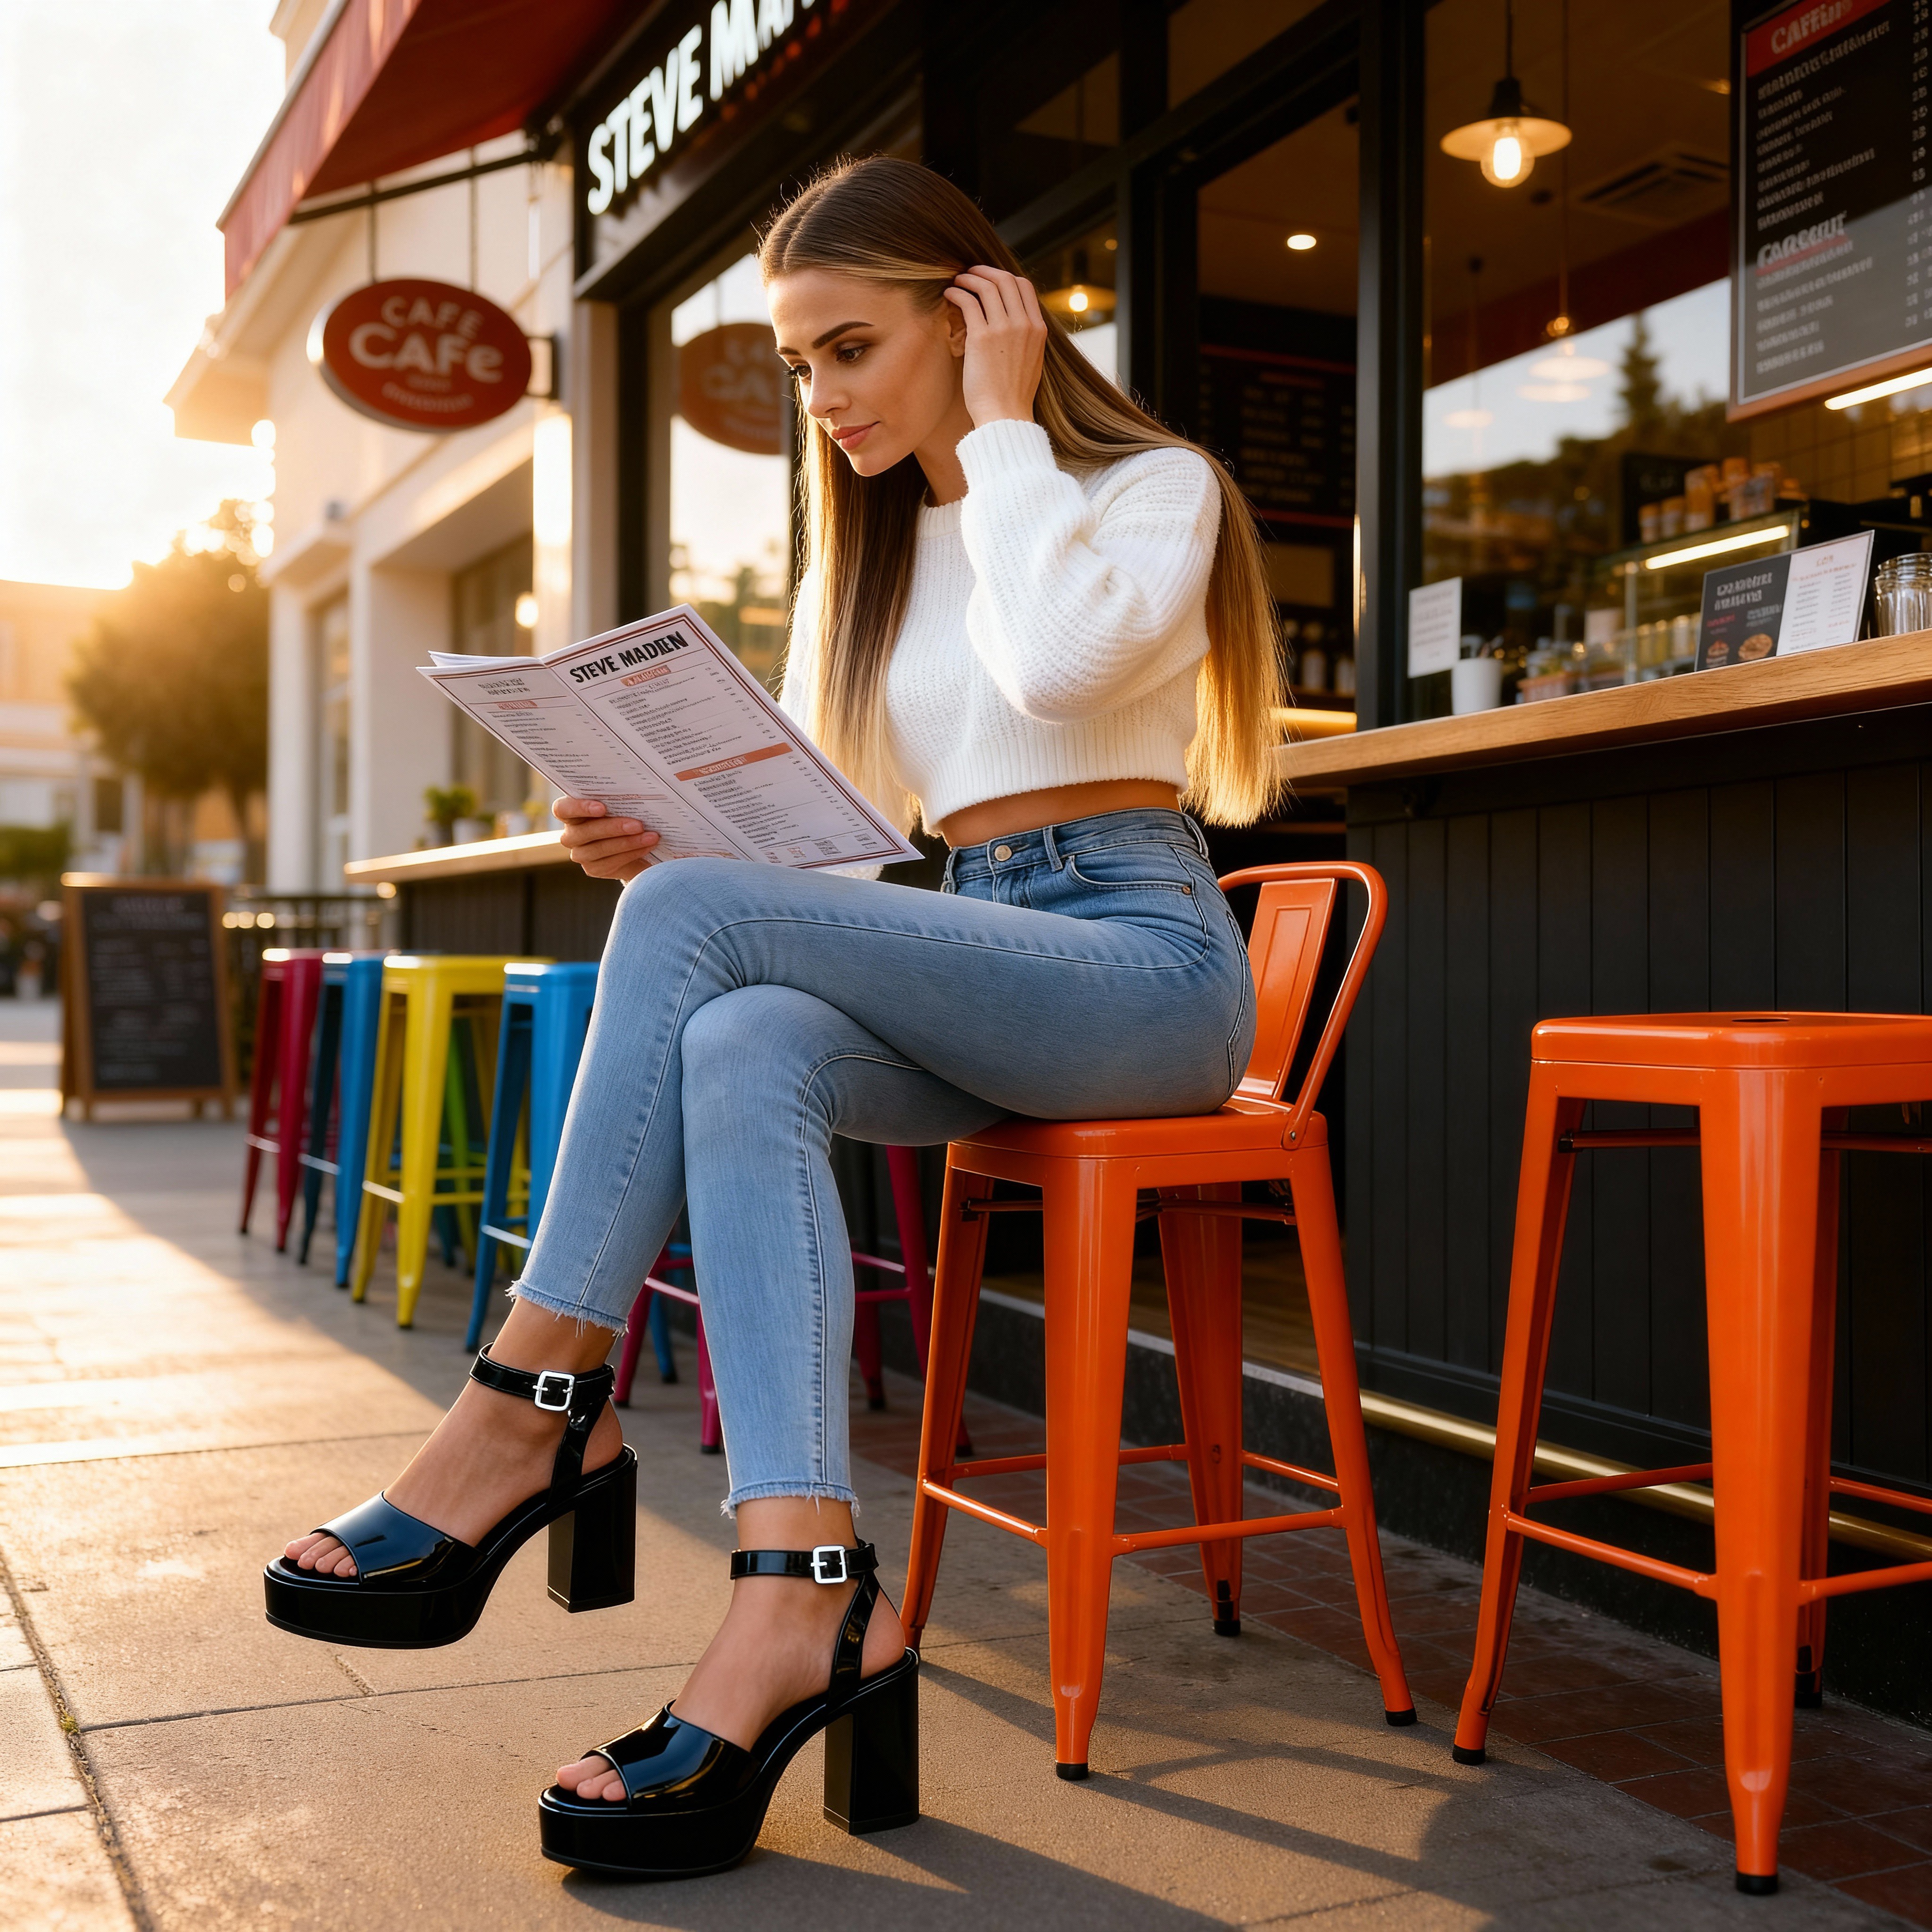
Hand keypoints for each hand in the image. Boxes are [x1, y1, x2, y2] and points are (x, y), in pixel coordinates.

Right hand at [554, 797, 660, 881]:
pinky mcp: (593, 869)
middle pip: (584, 832)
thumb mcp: (621, 805)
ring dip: (627, 842)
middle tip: (638, 825)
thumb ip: (618, 799)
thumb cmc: (625, 815)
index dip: (579, 808)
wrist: (635, 844)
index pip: (563, 809)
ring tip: (650, 836)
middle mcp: (571, 834)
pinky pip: (610, 862)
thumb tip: (637, 790)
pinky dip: (632, 853)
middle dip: (613, 828)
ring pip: (598, 849)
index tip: (602, 808)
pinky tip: (647, 846)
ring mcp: (580, 853)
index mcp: (570, 812)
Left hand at [944, 267, 1045, 427]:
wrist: (1005, 416)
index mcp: (1038, 329)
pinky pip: (968, 302)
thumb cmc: (1012, 395)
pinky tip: (949, 295)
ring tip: (956, 281)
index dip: (1004, 276)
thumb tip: (1011, 322)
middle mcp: (1024, 324)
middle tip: (969, 273)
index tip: (989, 278)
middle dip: (984, 271)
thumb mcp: (1031, 361)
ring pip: (986, 286)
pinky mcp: (981, 338)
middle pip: (1005, 279)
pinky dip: (957, 293)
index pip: (1024, 286)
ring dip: (968, 278)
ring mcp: (1004, 329)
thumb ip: (1025, 337)